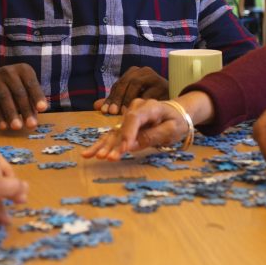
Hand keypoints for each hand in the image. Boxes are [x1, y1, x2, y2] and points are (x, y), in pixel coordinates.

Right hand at [0, 64, 46, 129]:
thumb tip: (35, 119)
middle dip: (25, 109)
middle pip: (19, 92)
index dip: (37, 96)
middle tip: (31, 125)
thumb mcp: (24, 86)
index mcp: (23, 70)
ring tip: (17, 127)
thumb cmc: (13, 84)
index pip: (31, 84)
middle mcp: (9, 73)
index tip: (43, 109)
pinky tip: (4, 126)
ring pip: (5, 98)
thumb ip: (31, 101)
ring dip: (11, 114)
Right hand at [83, 91, 213, 159]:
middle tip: (106, 158)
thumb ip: (152, 136)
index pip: (134, 119)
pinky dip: (102, 145)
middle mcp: (135, 109)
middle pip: (121, 126)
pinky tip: (89, 153)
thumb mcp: (171, 130)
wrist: (177, 113)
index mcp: (149, 107)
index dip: (128, 134)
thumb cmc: (176, 121)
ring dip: (103, 145)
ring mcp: (127, 117)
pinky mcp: (124, 126)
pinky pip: (112, 136)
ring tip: (90, 156)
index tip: (124, 149)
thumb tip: (131, 146)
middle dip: (113, 144)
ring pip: (113, 132)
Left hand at [94, 66, 167, 114]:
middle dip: (118, 98)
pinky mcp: (163, 85)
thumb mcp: (131, 101)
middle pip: (126, 82)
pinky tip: (138, 112)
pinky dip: (142, 102)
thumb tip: (96, 105)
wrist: (174, 106)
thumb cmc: (150, 102)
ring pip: (136, 84)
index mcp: (134, 73)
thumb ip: (115, 102)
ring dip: (128, 98)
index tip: (104, 111)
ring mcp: (154, 76)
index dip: (110, 98)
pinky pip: (150, 92)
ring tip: (124, 113)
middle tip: (113, 113)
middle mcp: (143, 71)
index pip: (118, 84)